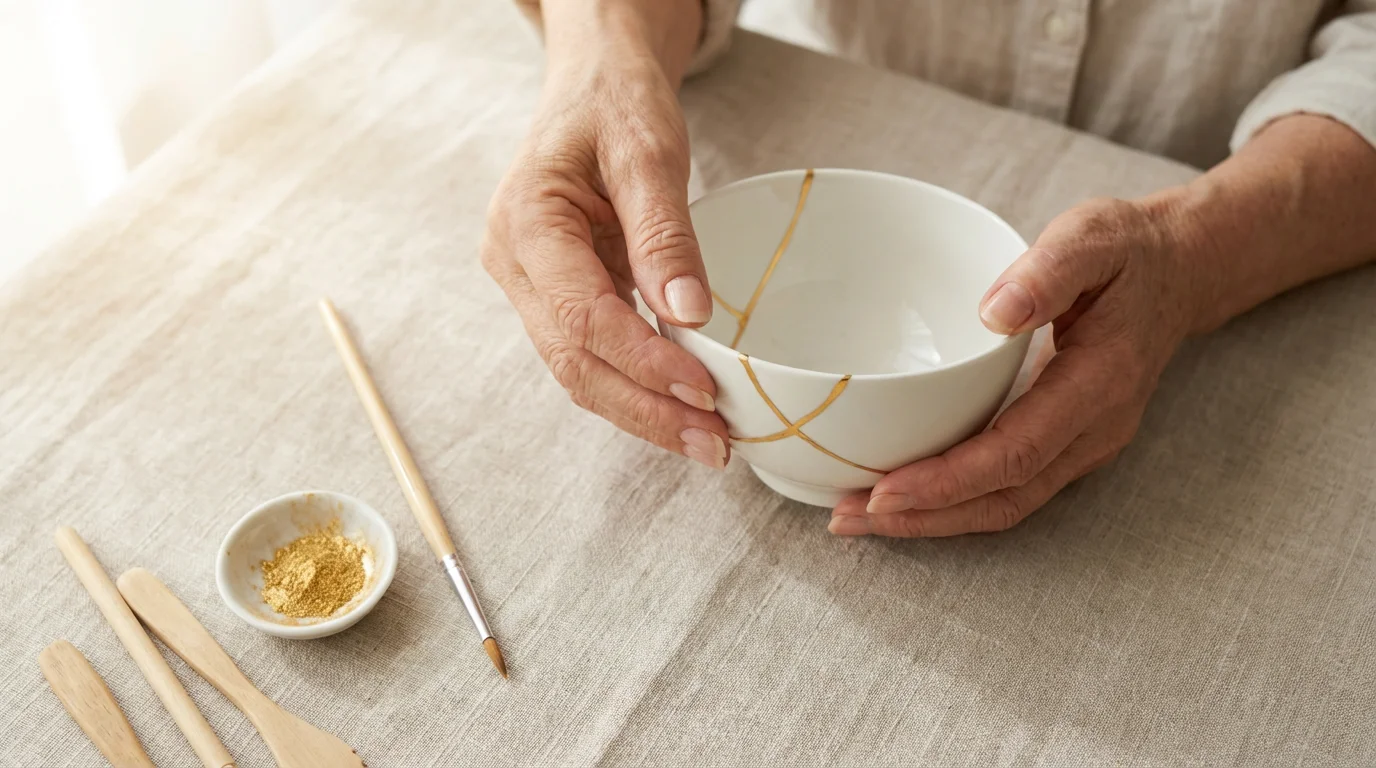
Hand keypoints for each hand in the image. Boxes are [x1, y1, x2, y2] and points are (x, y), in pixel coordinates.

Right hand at [481, 35, 729, 468]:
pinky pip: (592, 354)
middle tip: (715, 443)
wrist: (593, 83)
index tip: (703, 390)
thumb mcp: (647, 150)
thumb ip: (664, 233)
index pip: (582, 315)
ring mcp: (530, 285)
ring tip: (708, 441)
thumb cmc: (614, 103)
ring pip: (579, 371)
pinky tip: (682, 408)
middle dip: (646, 410)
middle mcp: (514, 263)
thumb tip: (689, 313)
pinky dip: (637, 386)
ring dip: (643, 411)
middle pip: (574, 362)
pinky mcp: (558, 296)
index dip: (642, 361)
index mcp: (526, 222)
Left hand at [829, 195, 1207, 536]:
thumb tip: (996, 311)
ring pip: (1004, 503)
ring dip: (932, 519)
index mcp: (1099, 384)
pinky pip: (1007, 487)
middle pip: (1003, 498)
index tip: (884, 492)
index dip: (948, 481)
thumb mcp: (1093, 237)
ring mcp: (1083, 444)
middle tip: (846, 517)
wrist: (1179, 272)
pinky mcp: (1065, 443)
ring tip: (857, 516)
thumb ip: (1049, 270)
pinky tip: (902, 494)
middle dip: (924, 517)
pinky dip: (953, 499)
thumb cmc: (1127, 253)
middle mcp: (1095, 429)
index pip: (1016, 452)